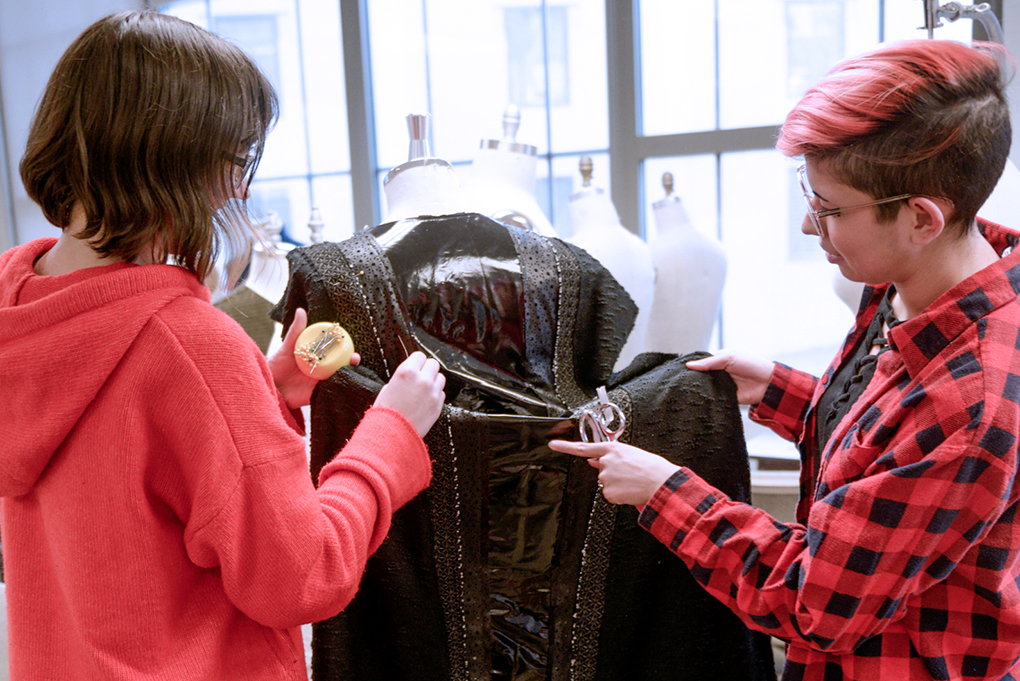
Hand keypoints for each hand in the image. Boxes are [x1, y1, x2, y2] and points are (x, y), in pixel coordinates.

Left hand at [268, 308, 361, 409]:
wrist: (270, 386)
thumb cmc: (277, 365)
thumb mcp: (287, 347)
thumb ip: (296, 331)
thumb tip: (301, 310)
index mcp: (317, 356)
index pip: (334, 350)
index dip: (344, 345)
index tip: (349, 340)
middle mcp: (322, 369)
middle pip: (341, 364)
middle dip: (351, 361)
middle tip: (355, 357)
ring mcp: (321, 382)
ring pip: (339, 377)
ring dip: (349, 374)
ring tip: (351, 370)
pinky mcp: (319, 395)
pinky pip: (331, 391)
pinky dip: (339, 387)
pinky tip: (343, 384)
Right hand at [374, 351, 445, 436]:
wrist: (391, 435)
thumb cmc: (386, 413)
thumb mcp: (387, 389)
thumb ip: (402, 378)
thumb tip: (410, 377)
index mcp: (406, 372)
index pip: (419, 356)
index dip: (416, 362)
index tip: (415, 366)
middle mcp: (422, 379)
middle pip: (433, 364)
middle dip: (427, 369)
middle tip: (421, 377)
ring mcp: (432, 393)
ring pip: (440, 377)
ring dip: (433, 381)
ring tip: (424, 390)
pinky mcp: (438, 405)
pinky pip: (441, 393)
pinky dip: (436, 395)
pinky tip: (426, 401)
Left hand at [548, 440, 679, 505]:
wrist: (661, 482)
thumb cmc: (651, 467)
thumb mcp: (630, 454)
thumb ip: (610, 457)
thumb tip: (593, 461)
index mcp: (612, 449)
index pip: (583, 447)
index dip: (565, 446)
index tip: (552, 444)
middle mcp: (605, 462)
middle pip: (601, 470)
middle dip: (612, 473)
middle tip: (630, 474)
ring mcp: (605, 477)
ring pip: (606, 483)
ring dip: (617, 484)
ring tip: (633, 482)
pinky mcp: (608, 492)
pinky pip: (610, 495)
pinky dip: (619, 495)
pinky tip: (630, 491)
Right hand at [686, 352, 773, 405]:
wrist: (768, 382)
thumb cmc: (750, 364)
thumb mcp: (728, 358)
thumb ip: (709, 362)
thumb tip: (688, 365)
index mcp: (718, 361)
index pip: (700, 364)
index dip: (691, 367)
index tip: (678, 370)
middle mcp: (718, 374)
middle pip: (700, 377)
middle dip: (692, 379)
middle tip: (679, 382)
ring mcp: (721, 386)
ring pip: (705, 388)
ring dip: (698, 390)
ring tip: (685, 392)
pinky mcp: (725, 398)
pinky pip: (713, 399)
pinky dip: (707, 399)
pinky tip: (698, 400)